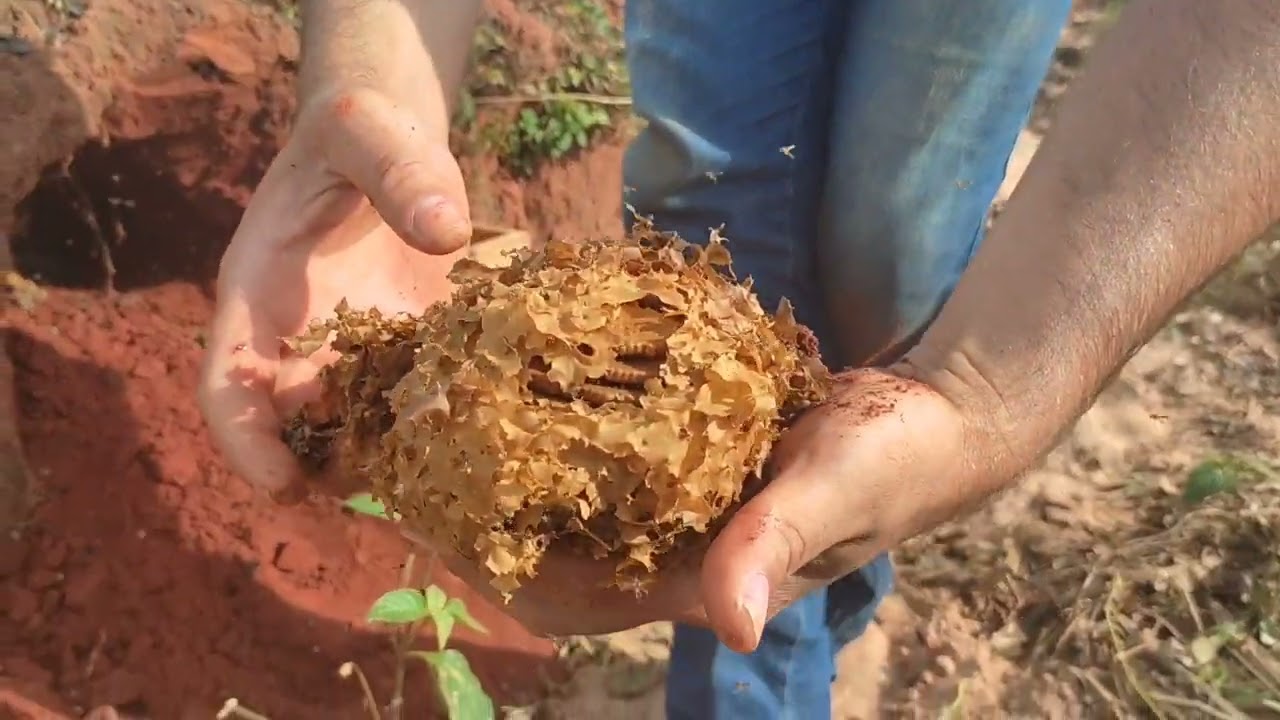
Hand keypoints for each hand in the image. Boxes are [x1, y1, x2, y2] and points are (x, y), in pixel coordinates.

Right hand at [198, 88, 471, 500]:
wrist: (392, 138)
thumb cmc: (358, 130)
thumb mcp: (366, 130)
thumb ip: (397, 170)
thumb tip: (445, 230)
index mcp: (260, 292)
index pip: (228, 381)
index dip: (245, 440)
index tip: (280, 485)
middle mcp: (300, 337)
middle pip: (301, 427)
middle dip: (339, 468)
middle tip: (400, 493)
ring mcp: (358, 352)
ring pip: (365, 430)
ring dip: (400, 459)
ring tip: (458, 479)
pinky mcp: (413, 354)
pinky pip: (422, 405)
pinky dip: (449, 427)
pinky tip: (497, 442)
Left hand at [408, 367, 975, 647]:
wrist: (938, 416)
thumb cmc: (891, 462)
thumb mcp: (835, 493)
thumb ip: (778, 543)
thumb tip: (734, 625)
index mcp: (696, 578)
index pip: (569, 594)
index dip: (493, 566)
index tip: (427, 512)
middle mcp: (673, 545)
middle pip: (552, 544)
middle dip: (481, 509)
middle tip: (415, 444)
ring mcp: (678, 498)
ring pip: (573, 493)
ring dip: (515, 460)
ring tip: (449, 403)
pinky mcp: (690, 451)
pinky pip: (610, 443)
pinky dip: (567, 416)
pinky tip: (530, 366)